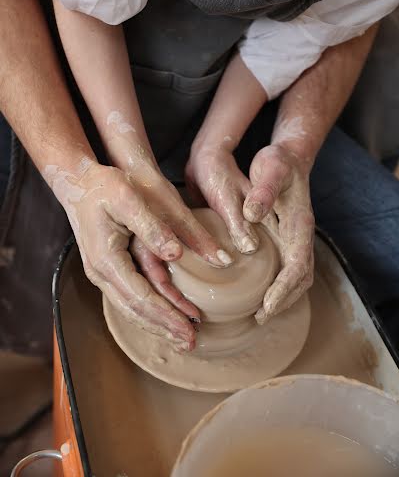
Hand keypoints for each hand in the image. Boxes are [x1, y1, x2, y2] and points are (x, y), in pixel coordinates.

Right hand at [46, 160, 230, 350]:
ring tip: (181, 337)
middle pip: (135, 311)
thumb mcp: (130, 199)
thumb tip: (176, 255)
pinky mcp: (109, 268)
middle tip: (191, 343)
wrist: (79, 183)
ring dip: (157, 324)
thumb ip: (153, 227)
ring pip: (131, 308)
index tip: (190, 328)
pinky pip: (130, 296)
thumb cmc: (104, 187)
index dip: (167, 315)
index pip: (141, 297)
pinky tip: (164, 315)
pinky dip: (148, 310)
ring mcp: (102, 273)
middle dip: (164, 329)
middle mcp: (101, 273)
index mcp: (107, 260)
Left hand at [186, 143, 313, 322]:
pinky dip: (279, 286)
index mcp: (300, 224)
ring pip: (297, 276)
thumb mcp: (270, 169)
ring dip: (282, 297)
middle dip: (284, 300)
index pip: (297, 264)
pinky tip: (261, 293)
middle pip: (301, 277)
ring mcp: (295, 239)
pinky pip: (287, 268)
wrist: (288, 158)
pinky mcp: (286, 239)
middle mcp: (300, 235)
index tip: (267, 305)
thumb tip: (252, 215)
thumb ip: (263, 191)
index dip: (283, 288)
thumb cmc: (279, 163)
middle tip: (261, 317)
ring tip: (260, 313)